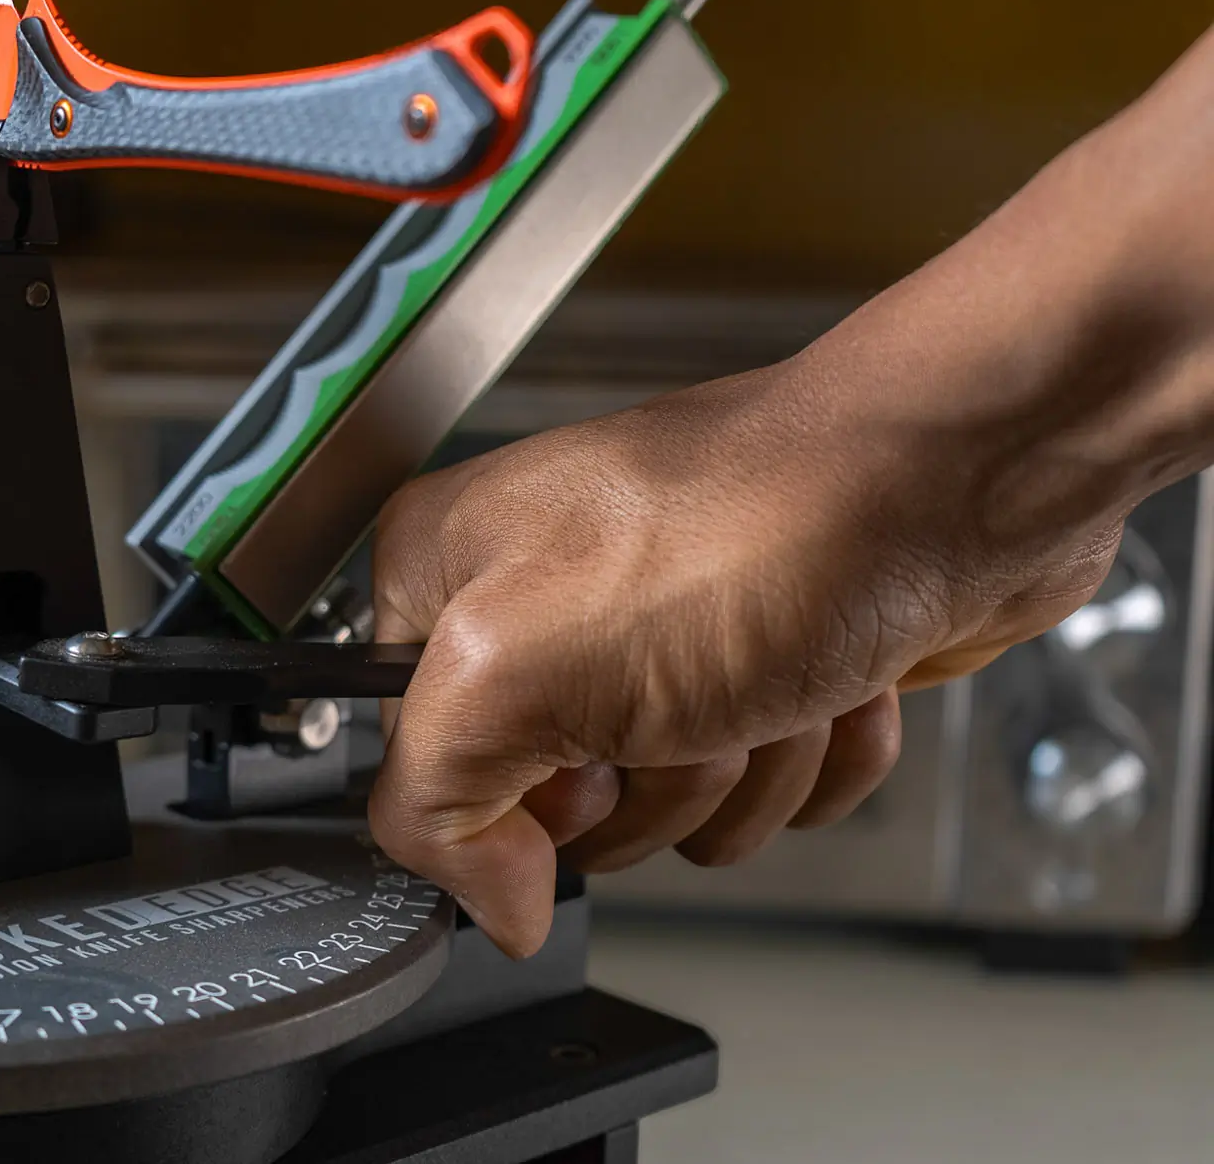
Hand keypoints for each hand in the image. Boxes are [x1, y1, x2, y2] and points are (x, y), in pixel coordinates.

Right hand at [363, 20, 1213, 958]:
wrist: (957, 475)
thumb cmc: (759, 520)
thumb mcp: (519, 664)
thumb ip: (437, 796)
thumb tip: (488, 902)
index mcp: (442, 574)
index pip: (421, 771)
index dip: (512, 802)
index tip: (577, 764)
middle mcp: (540, 598)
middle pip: (561, 804)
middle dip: (652, 783)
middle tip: (683, 701)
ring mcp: (655, 629)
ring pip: (674, 805)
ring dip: (748, 770)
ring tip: (769, 676)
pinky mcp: (761, 658)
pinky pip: (769, 785)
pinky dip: (817, 756)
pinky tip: (832, 681)